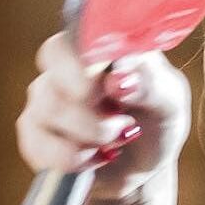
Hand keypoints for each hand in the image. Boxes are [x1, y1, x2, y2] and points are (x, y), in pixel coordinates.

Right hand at [16, 32, 191, 202]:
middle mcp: (66, 66)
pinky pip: (39, 145)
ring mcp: (45, 98)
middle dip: (92, 109)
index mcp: (98, 45)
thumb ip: (152, 86)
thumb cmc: (157, 122)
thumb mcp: (170, 103)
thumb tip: (118, 79)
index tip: (111, 88)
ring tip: (117, 141)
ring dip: (90, 135)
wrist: (142, 166)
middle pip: (53, 70)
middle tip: (123, 123)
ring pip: (48, 109)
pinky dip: (74, 159)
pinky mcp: (34, 135)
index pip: (73, 37)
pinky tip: (96, 157)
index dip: (84, 63)